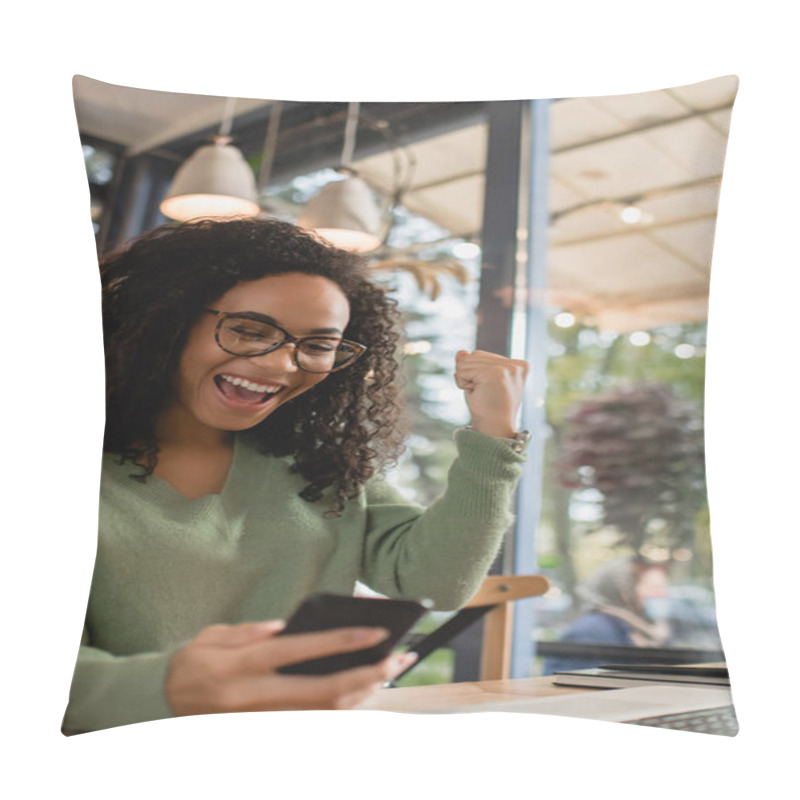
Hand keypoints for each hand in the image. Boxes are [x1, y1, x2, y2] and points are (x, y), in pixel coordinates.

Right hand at [165, 620, 416, 715]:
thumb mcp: (211, 636)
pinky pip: (313, 725)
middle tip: (398, 658)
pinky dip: (343, 711)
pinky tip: (365, 693)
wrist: (160, 707)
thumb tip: (286, 627)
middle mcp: (254, 698)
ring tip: (391, 672)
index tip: (375, 632)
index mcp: (240, 666)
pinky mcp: (265, 735)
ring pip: (323, 715)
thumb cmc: (192, 664)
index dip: (340, 642)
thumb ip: (249, 632)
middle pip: (322, 692)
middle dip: (366, 676)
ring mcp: (261, 722)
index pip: (299, 651)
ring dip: (362, 695)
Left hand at [454, 350, 528, 438]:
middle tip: (483, 393)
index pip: (481, 355)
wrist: (493, 429)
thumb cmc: (487, 407)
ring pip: (466, 360)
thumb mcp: (479, 381)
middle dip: (470, 374)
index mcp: (518, 365)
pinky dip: (462, 382)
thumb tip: (460, 352)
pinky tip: (476, 393)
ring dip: (465, 379)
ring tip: (480, 393)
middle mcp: (516, 364)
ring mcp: (507, 368)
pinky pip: (462, 369)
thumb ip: (471, 363)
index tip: (488, 391)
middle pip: (474, 354)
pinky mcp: (495, 373)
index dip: (476, 373)